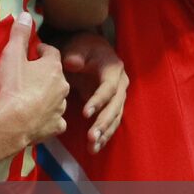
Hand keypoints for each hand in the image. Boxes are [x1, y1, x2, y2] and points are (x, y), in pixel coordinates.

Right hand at [0, 13, 68, 145]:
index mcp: (53, 67)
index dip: (41, 51)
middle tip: (29, 76)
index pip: (52, 52)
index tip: (32, 53)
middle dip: (45, 74)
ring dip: (48, 96)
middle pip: (56, 75)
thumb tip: (25, 14)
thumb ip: (19, 34)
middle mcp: (62, 86)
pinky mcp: (56, 126)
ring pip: (57, 98)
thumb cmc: (13, 86)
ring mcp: (60, 107)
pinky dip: (49, 117)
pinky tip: (38, 118)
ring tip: (31, 98)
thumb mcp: (12, 55)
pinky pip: (55, 120)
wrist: (13, 122)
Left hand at [61, 32, 127, 152]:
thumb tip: (73, 63)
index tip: (85, 114)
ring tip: (92, 147)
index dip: (98, 101)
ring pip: (114, 118)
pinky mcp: (110, 106)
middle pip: (115, 107)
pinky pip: (110, 122)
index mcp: (113, 69)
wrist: (85, 50)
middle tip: (91, 137)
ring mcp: (117, 97)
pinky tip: (94, 147)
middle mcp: (120, 84)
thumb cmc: (80, 46)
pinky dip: (103, 135)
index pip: (108, 88)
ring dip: (104, 133)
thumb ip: (75, 54)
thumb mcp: (78, 45)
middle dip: (103, 123)